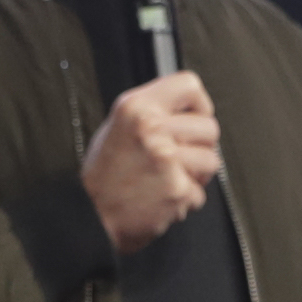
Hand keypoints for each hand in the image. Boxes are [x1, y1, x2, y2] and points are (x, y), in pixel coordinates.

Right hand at [81, 71, 220, 251]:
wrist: (89, 217)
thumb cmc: (102, 176)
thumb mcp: (117, 127)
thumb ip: (151, 114)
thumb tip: (186, 111)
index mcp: (135, 107)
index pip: (188, 84)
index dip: (200, 103)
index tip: (196, 117)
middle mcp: (151, 128)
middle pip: (209, 126)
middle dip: (202, 145)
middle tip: (182, 157)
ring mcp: (166, 159)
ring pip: (211, 160)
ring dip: (196, 175)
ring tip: (170, 179)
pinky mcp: (176, 188)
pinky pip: (199, 193)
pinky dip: (185, 201)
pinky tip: (162, 198)